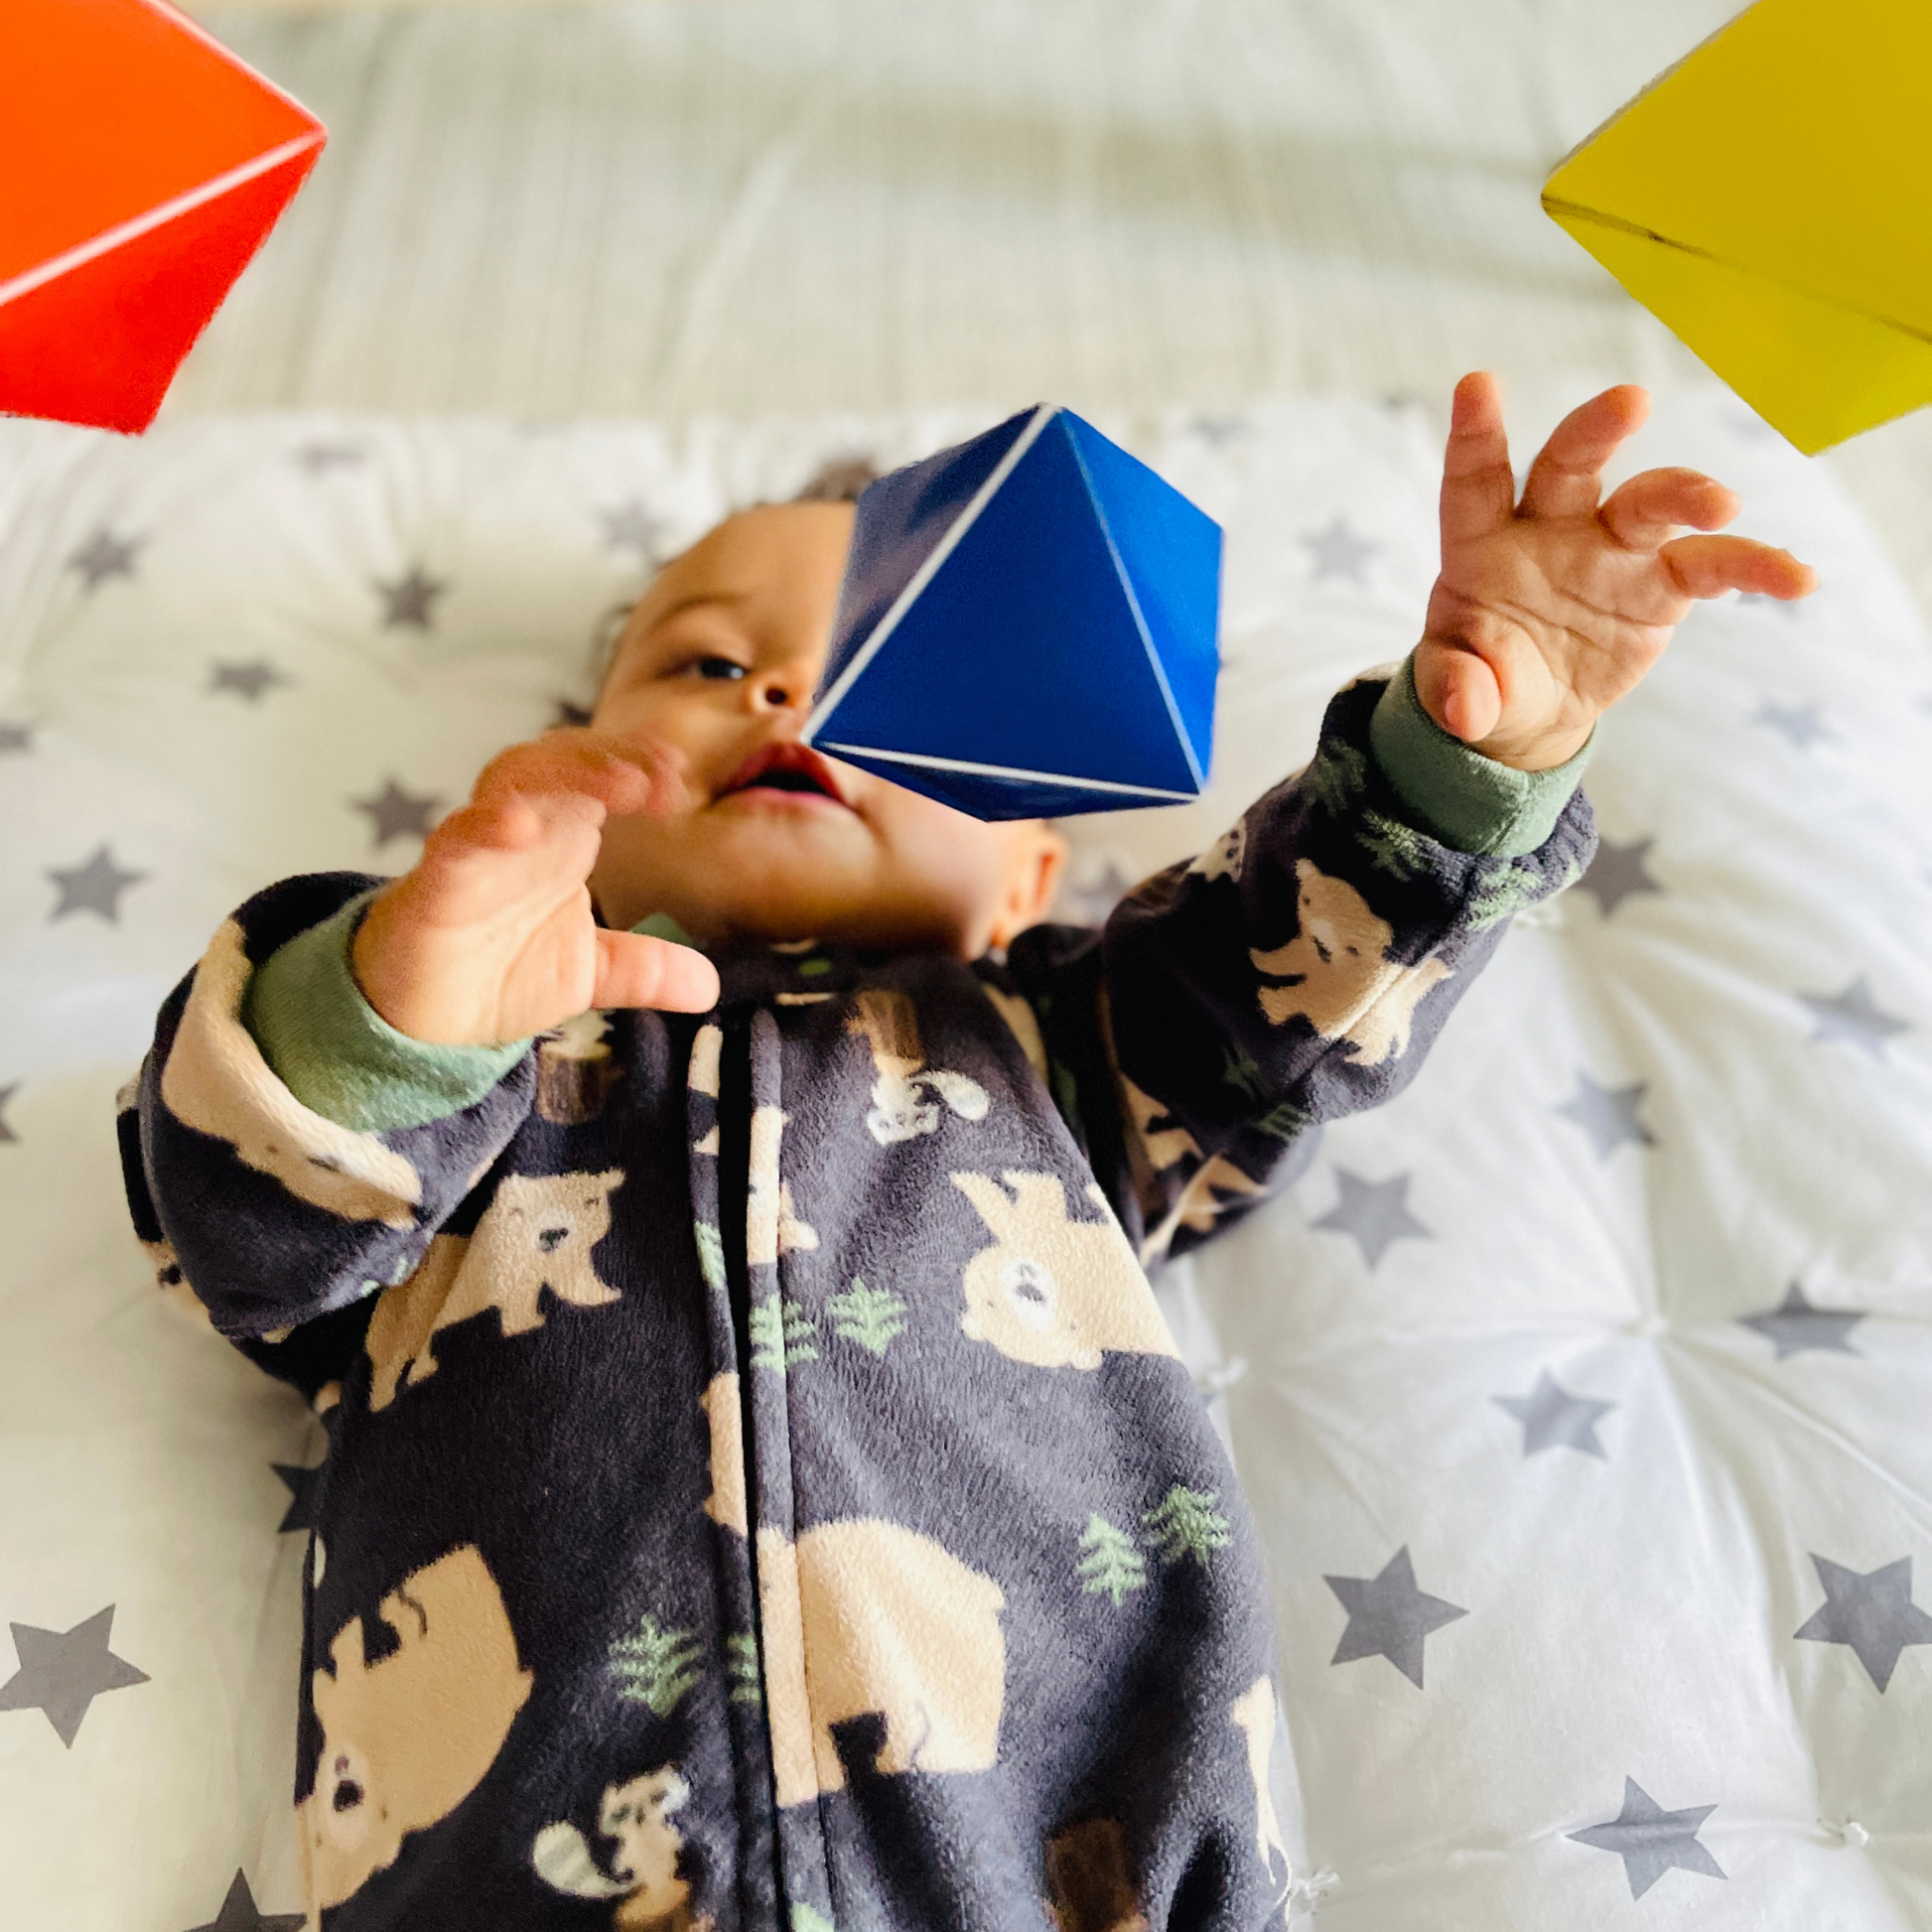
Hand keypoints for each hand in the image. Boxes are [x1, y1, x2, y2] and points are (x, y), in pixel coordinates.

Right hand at [351, 731, 719, 1043]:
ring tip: (617, 784)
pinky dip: (483, 827)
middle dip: (609, 756)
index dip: (638, 766)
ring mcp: (474, 852)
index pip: (599, 774)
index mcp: (560, 837)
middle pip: (559, 760)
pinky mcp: (433, 887)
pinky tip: (519, 826)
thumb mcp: (587, 975)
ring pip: (509, 783)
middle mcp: (519, 832)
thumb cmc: (497, 972)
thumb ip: (645, 971)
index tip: (681, 784)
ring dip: (562, 774)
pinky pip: (454, 842)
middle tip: (659, 773)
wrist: (420, 1020)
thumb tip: (707, 983)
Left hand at [1416, 374, 1817, 769]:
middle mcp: (1552, 528)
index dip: (1476, 433)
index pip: (1476, 479)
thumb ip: (1458, 689)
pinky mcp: (1661, 584)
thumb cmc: (1485, 677)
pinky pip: (1714, 565)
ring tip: (1723, 505)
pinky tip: (1796, 578)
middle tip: (1632, 401)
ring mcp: (1612, 550)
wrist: (1533, 707)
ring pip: (1650, 502)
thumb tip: (1461, 707)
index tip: (1478, 385)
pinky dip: (1755, 567)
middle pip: (1571, 465)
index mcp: (1484, 542)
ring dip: (1685, 494)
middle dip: (1597, 429)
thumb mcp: (1460, 691)